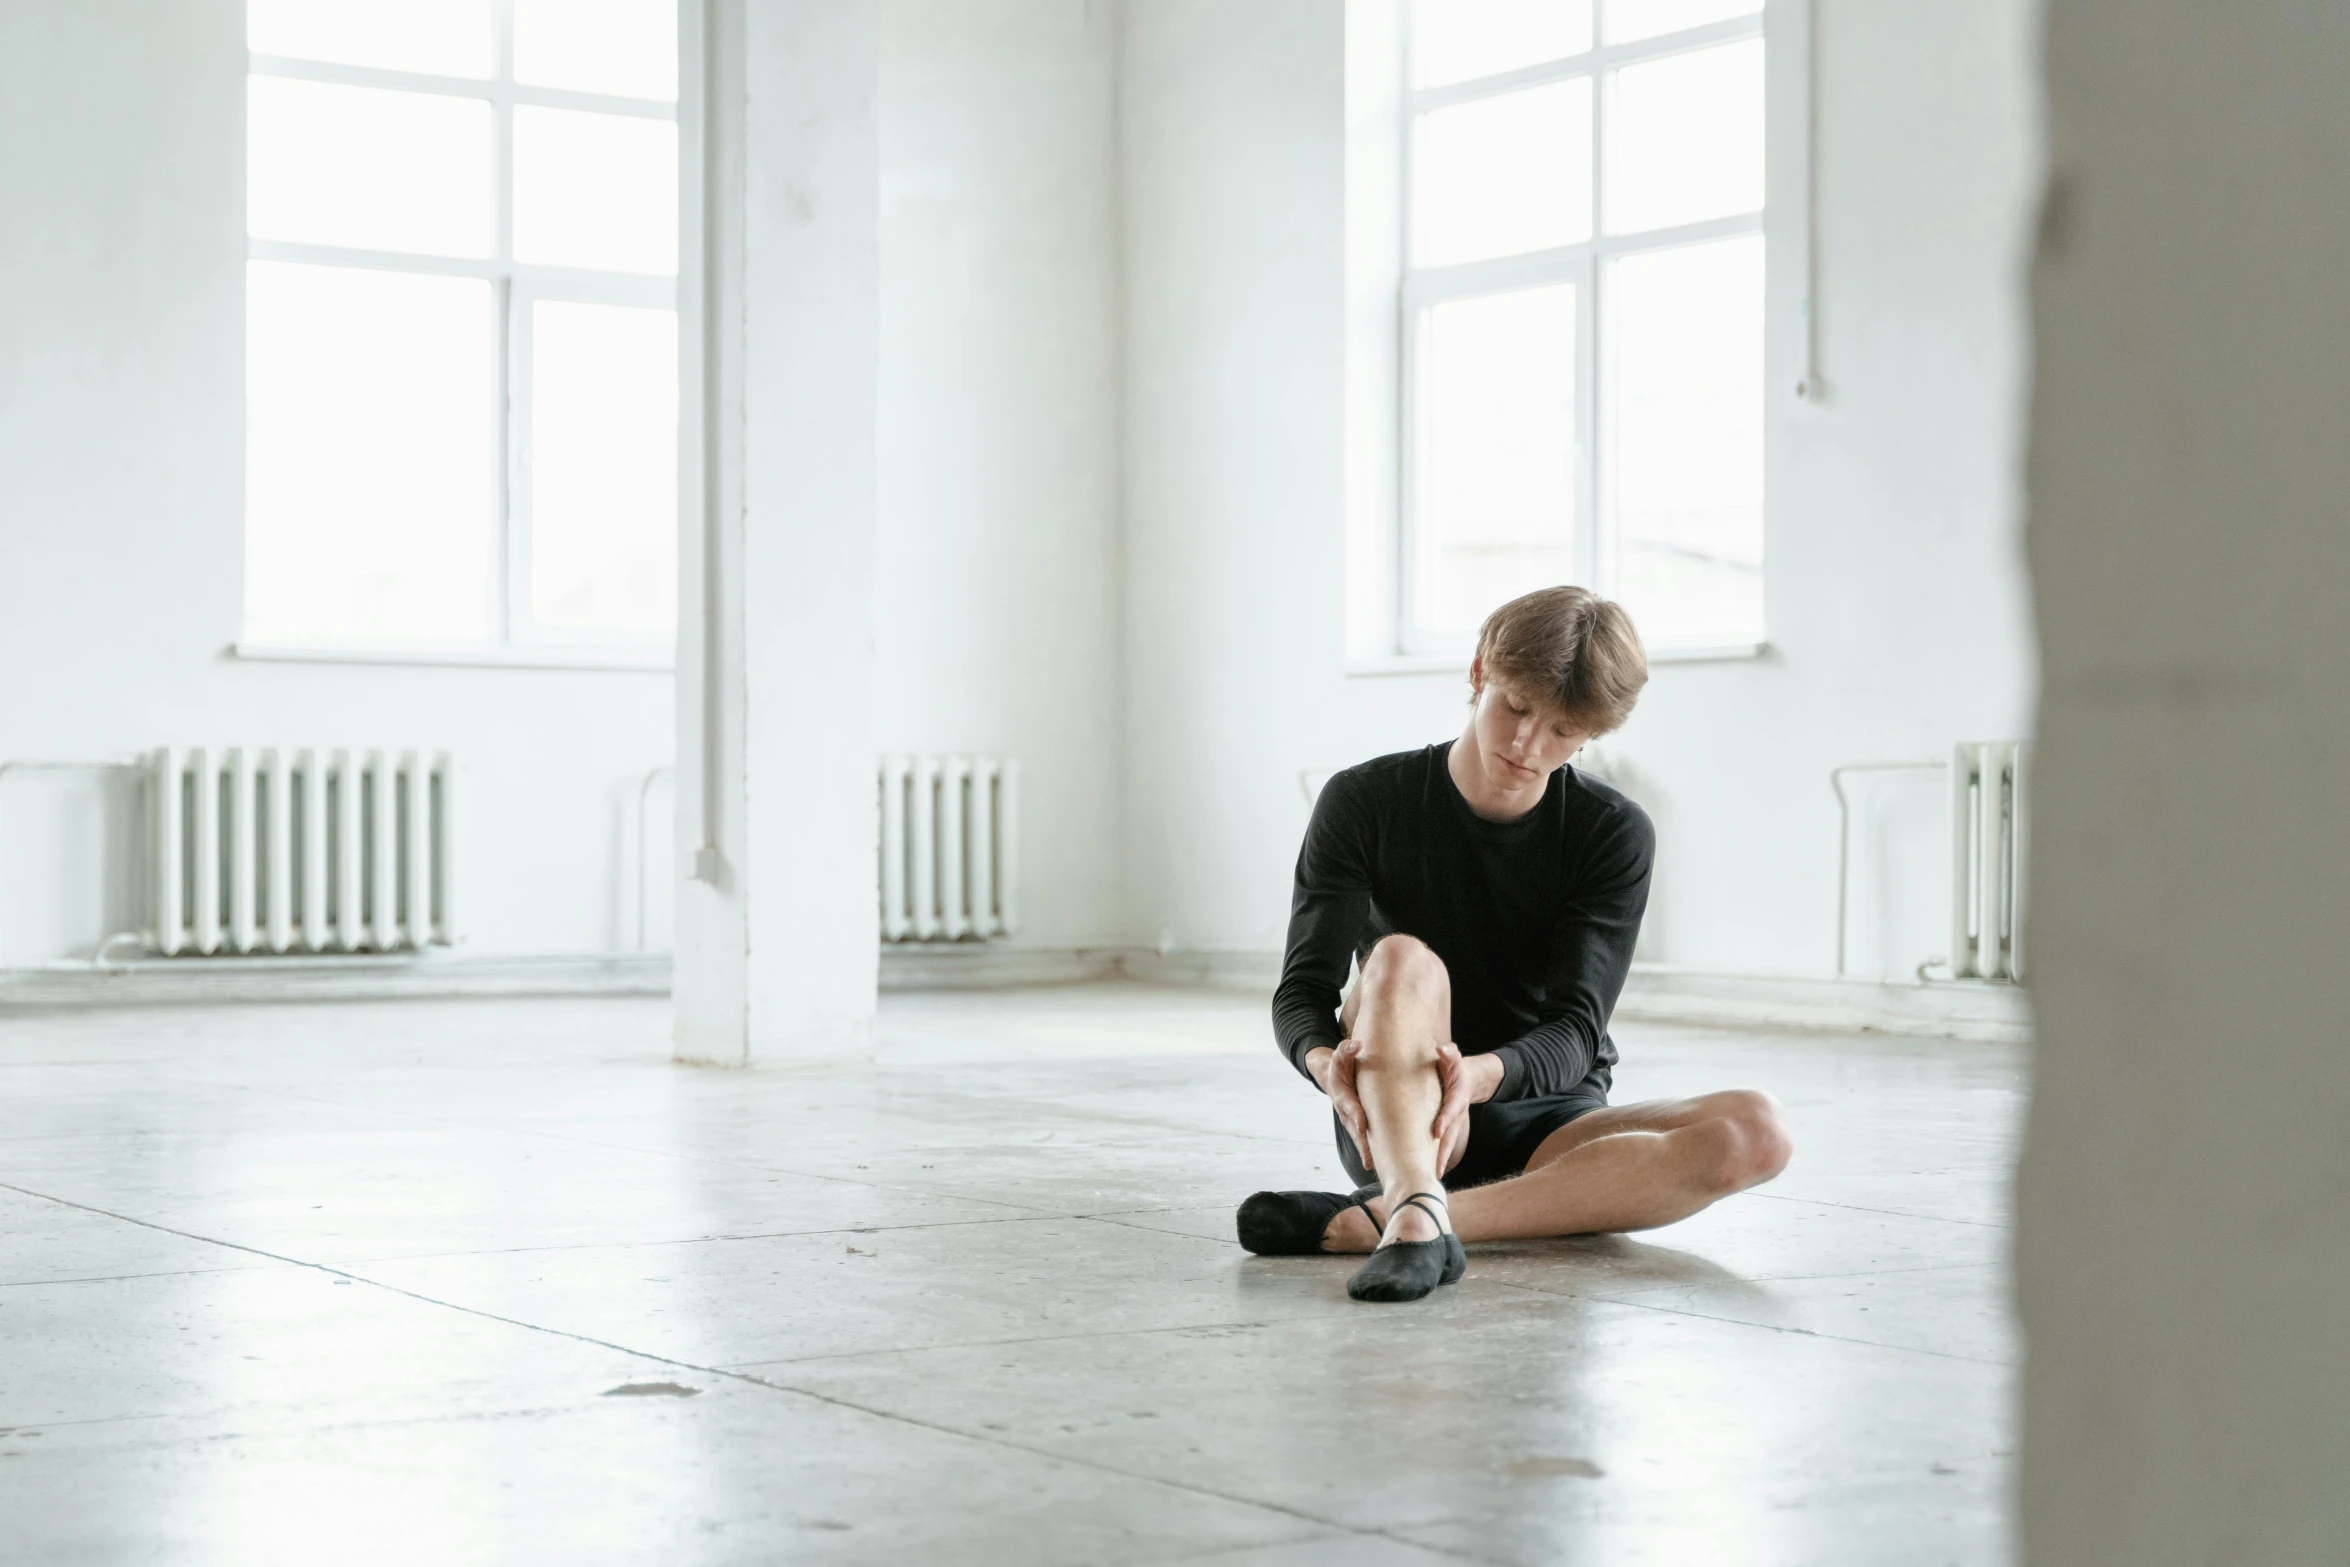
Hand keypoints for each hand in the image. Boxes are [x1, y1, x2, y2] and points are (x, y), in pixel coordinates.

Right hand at [1309, 1040, 1373, 1172]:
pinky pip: (1364, 1139)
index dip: (1356, 1115)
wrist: (1330, 1077)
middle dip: (1362, 1143)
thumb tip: (1356, 1045)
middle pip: (1355, 1129)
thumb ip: (1347, 1049)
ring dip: (1366, 1152)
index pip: (1350, 1106)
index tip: (1363, 1126)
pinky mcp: (1358, 1124)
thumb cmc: (1340, 1064)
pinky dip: (1370, 1151)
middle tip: (1371, 1157)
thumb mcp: (1341, 1054)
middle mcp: (1346, 1111)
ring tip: (1375, 1167)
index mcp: (1342, 1094)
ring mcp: (1351, 1120)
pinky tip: (1379, 1165)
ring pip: (1359, 1138)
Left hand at [1430, 1043, 1499, 1175]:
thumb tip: (1441, 1049)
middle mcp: (1456, 1113)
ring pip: (1446, 1144)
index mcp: (1457, 1096)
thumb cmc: (1455, 1067)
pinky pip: (1442, 1145)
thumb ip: (1449, 1054)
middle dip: (1442, 1152)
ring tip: (1431, 1178)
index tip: (1437, 1132)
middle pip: (1450, 1135)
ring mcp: (1453, 1123)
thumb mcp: (1454, 1057)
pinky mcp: (1448, 1129)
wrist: (1469, 1079)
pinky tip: (1427, 1172)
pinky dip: (1436, 1158)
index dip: (1445, 1120)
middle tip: (1434, 1169)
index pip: (1450, 1109)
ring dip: (1440, 1161)